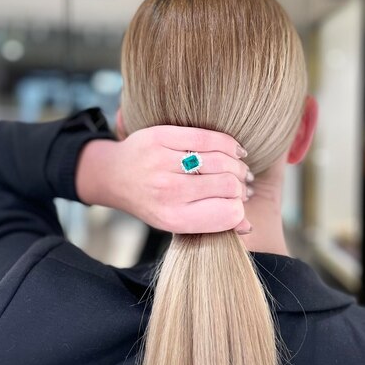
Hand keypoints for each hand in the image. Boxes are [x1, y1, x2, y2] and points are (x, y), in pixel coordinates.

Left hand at [75, 125, 253, 233]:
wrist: (116, 176)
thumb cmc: (154, 201)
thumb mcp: (177, 220)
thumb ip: (211, 222)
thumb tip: (248, 227)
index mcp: (172, 218)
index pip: (227, 214)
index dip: (241, 207)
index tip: (240, 202)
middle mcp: (167, 192)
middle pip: (228, 186)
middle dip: (242, 184)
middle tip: (243, 183)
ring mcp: (162, 162)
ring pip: (220, 160)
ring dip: (238, 165)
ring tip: (240, 168)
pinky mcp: (160, 137)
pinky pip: (206, 137)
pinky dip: (228, 144)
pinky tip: (234, 151)